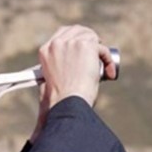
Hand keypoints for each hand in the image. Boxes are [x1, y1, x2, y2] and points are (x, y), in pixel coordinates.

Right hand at [30, 25, 115, 141]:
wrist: (68, 103)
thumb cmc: (58, 103)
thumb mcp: (48, 86)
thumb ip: (50, 82)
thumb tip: (41, 120)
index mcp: (45, 51)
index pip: (62, 34)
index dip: (75, 40)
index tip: (83, 53)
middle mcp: (57, 43)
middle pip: (78, 30)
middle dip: (89, 39)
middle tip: (96, 57)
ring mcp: (72, 43)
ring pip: (92, 37)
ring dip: (100, 51)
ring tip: (104, 68)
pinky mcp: (86, 45)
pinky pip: (103, 49)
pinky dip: (108, 60)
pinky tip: (109, 73)